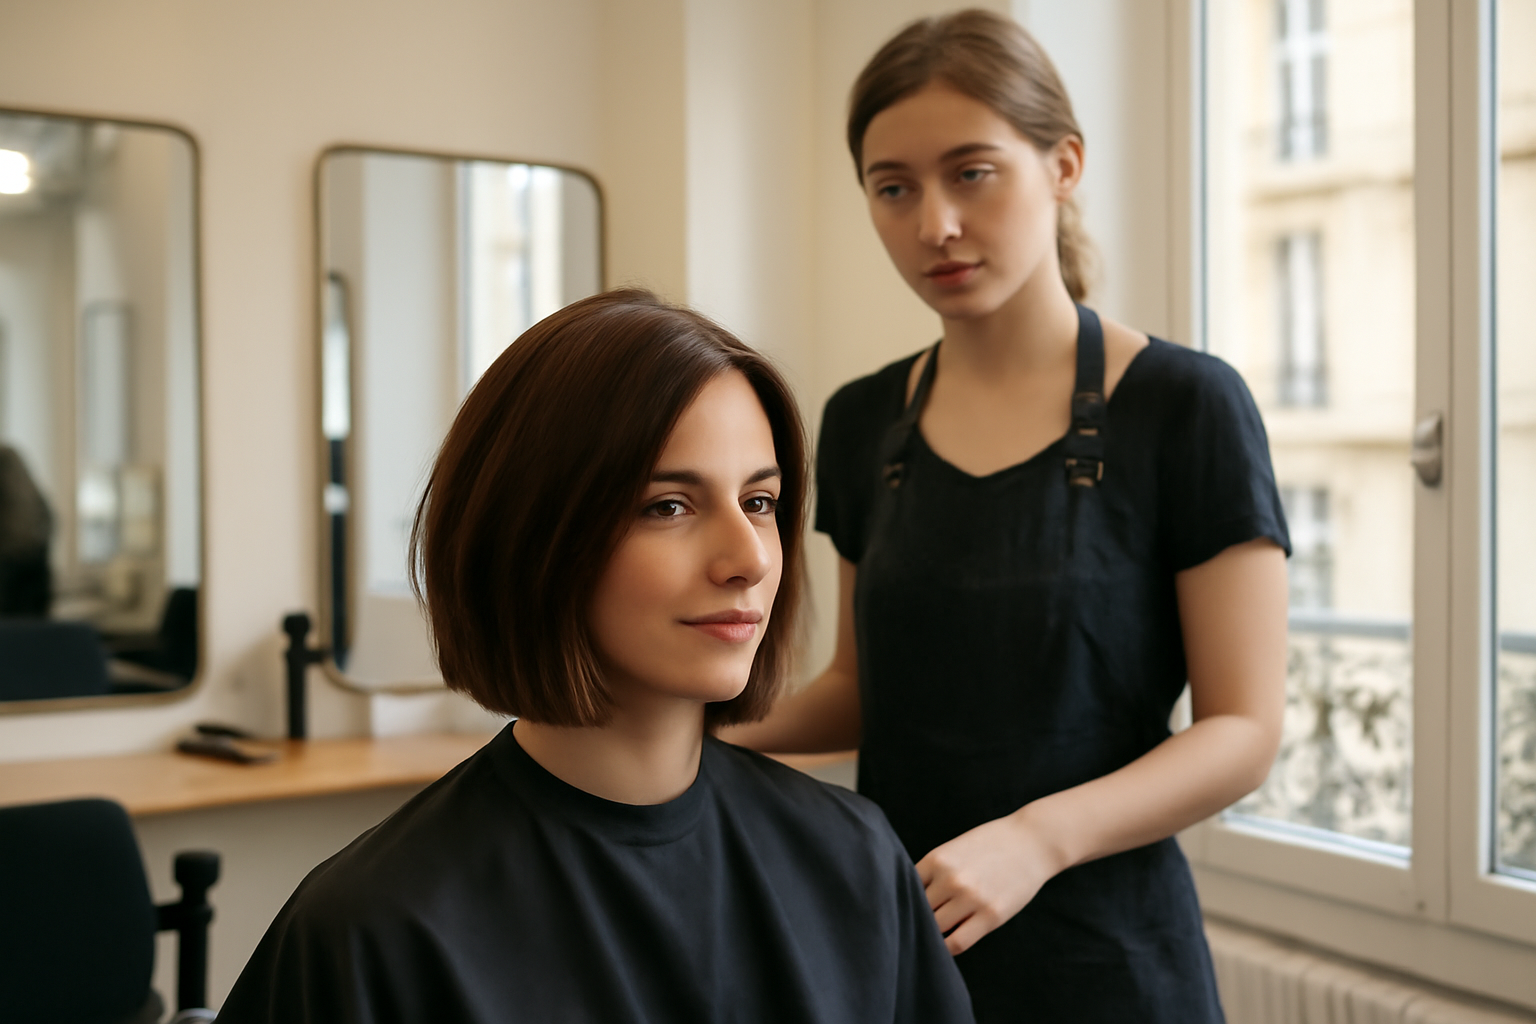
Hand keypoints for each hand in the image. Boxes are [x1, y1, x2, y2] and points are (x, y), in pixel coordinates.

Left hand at [915, 808, 1065, 954]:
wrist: (1031, 841)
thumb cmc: (991, 844)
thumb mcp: (955, 848)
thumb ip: (934, 871)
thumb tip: (911, 899)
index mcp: (936, 859)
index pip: (905, 889)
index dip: (903, 901)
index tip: (904, 909)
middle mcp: (950, 879)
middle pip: (919, 910)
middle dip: (917, 918)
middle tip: (916, 926)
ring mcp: (971, 898)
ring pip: (936, 928)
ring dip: (933, 933)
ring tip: (934, 934)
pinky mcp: (990, 915)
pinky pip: (958, 942)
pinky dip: (948, 948)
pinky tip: (948, 944)